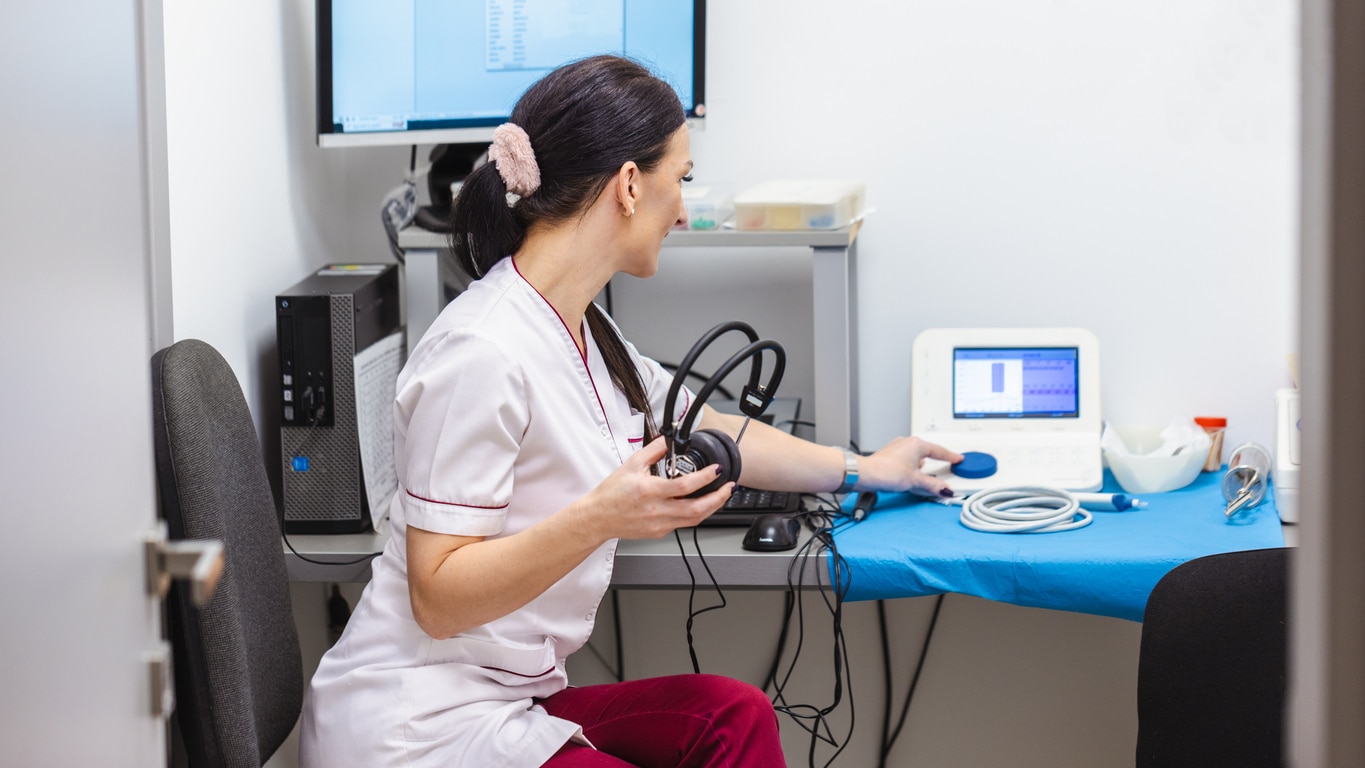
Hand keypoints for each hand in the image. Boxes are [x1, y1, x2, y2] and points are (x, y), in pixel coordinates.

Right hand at [573, 437, 734, 540]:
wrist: (598, 517)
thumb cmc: (611, 493)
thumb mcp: (631, 464)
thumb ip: (653, 450)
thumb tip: (669, 439)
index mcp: (650, 491)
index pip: (685, 486)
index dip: (705, 478)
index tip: (716, 470)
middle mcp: (657, 511)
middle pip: (697, 509)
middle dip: (719, 498)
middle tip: (729, 487)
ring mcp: (660, 524)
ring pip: (694, 520)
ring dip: (712, 507)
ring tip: (721, 495)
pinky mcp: (660, 532)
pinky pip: (683, 523)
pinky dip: (695, 513)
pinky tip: (698, 504)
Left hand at [859, 436, 963, 497]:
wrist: (864, 473)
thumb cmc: (885, 471)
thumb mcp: (914, 480)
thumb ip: (932, 485)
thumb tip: (944, 489)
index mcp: (916, 444)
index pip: (939, 450)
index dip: (950, 456)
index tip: (958, 458)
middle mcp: (906, 443)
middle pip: (928, 452)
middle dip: (937, 460)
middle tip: (947, 465)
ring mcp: (897, 448)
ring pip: (917, 456)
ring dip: (923, 465)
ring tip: (928, 475)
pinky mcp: (890, 456)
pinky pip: (908, 460)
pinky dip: (913, 467)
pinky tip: (912, 476)